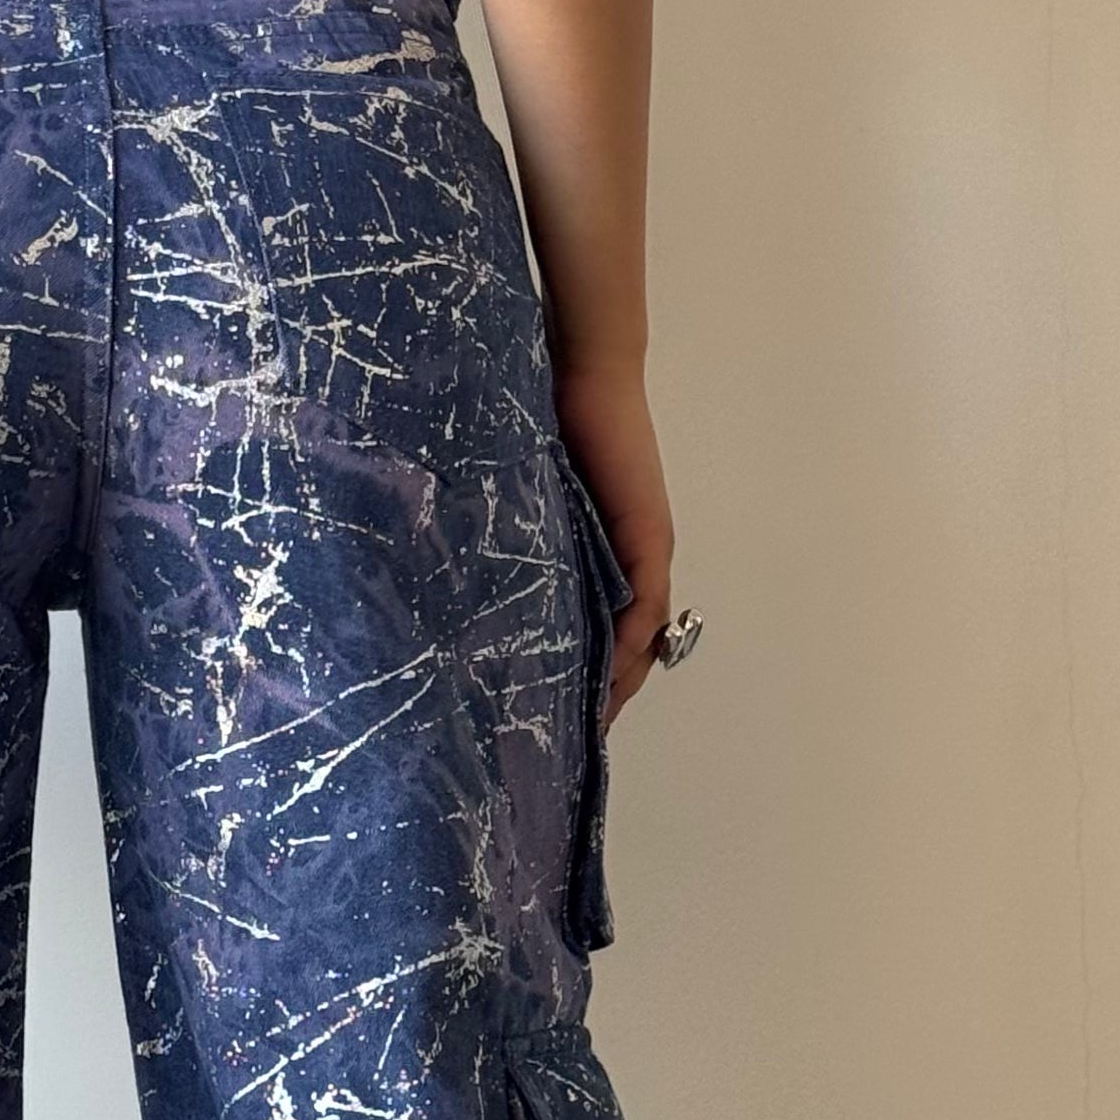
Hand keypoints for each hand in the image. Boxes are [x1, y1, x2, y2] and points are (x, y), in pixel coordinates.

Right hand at [551, 364, 676, 720]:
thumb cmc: (543, 427)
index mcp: (597, 560)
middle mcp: (628, 565)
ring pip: (637, 641)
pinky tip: (601, 684)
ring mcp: (643, 555)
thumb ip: (517, 546)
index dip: (577, 684)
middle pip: (622, 652)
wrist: (583, 375)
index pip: (596, 638)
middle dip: (596, 699)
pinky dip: (626, 651)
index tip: (544, 725)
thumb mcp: (524, 504)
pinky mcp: (649, 541)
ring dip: (613, 687)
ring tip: (579, 730)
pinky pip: (643, 612)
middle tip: (560, 745)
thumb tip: (469, 599)